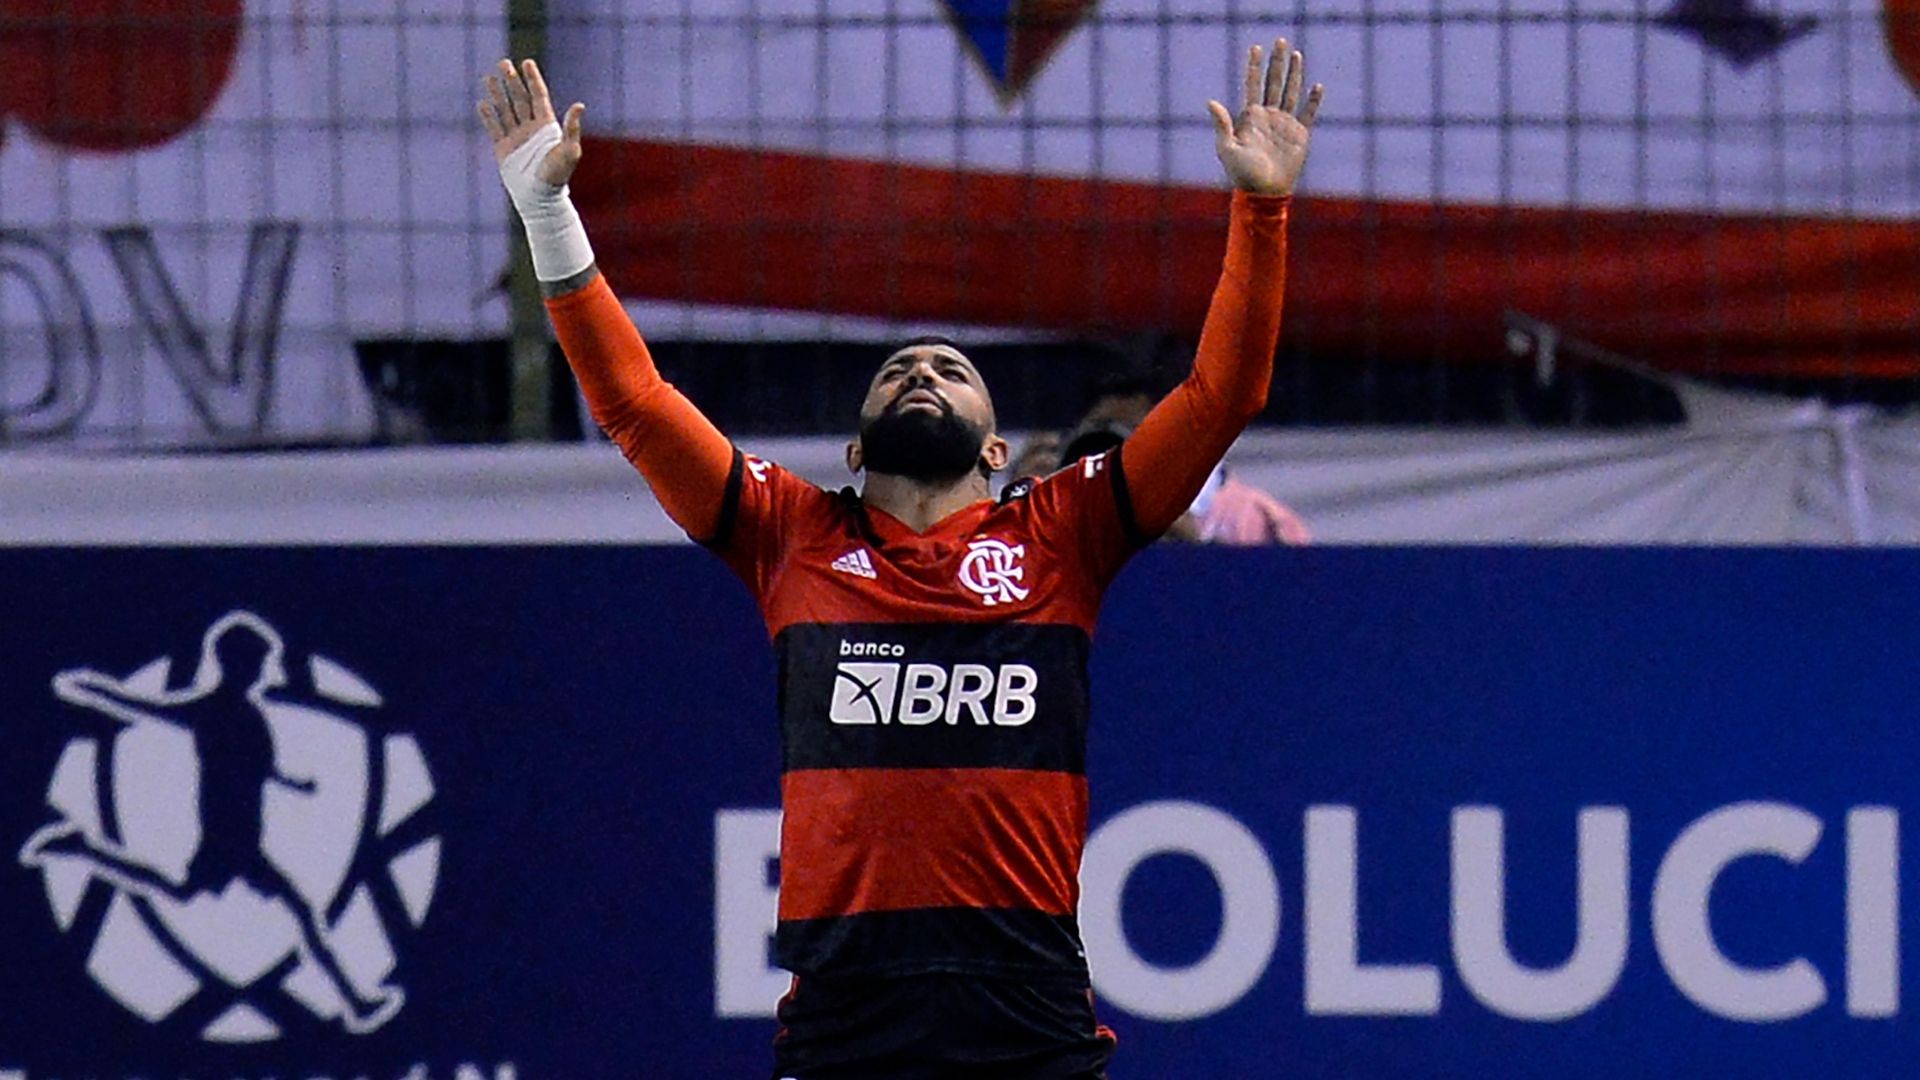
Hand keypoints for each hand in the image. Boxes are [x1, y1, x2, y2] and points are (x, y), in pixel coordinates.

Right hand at [478, 58, 584, 187]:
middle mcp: (531, 129)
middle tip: (503, 63)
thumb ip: (572, 127)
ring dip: (498, 94)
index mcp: (547, 126)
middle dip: (512, 81)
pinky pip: (494, 128)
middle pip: (520, 98)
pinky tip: (482, 103)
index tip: (526, 62)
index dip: (533, 79)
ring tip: (489, 78)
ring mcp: (517, 138)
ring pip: (506, 110)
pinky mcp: (504, 149)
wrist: (540, 199)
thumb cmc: (558, 176)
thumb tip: (579, 105)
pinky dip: (488, 116)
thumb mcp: (569, 150)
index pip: (538, 96)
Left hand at [1208, 40, 1323, 196]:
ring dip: (1294, 74)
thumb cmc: (1242, 174)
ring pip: (1290, 92)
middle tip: (1281, 41)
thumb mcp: (1227, 149)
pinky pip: (1308, 113)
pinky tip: (1317, 86)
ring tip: (1297, 54)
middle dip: (1277, 62)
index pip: (1252, 85)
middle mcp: (1268, 116)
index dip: (1254, 66)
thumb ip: (1222, 124)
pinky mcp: (1299, 134)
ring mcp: (1284, 124)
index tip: (1256, 47)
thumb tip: (1210, 101)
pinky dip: (1313, 100)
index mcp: (1250, 117)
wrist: (1264, 192)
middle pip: (1273, 82)